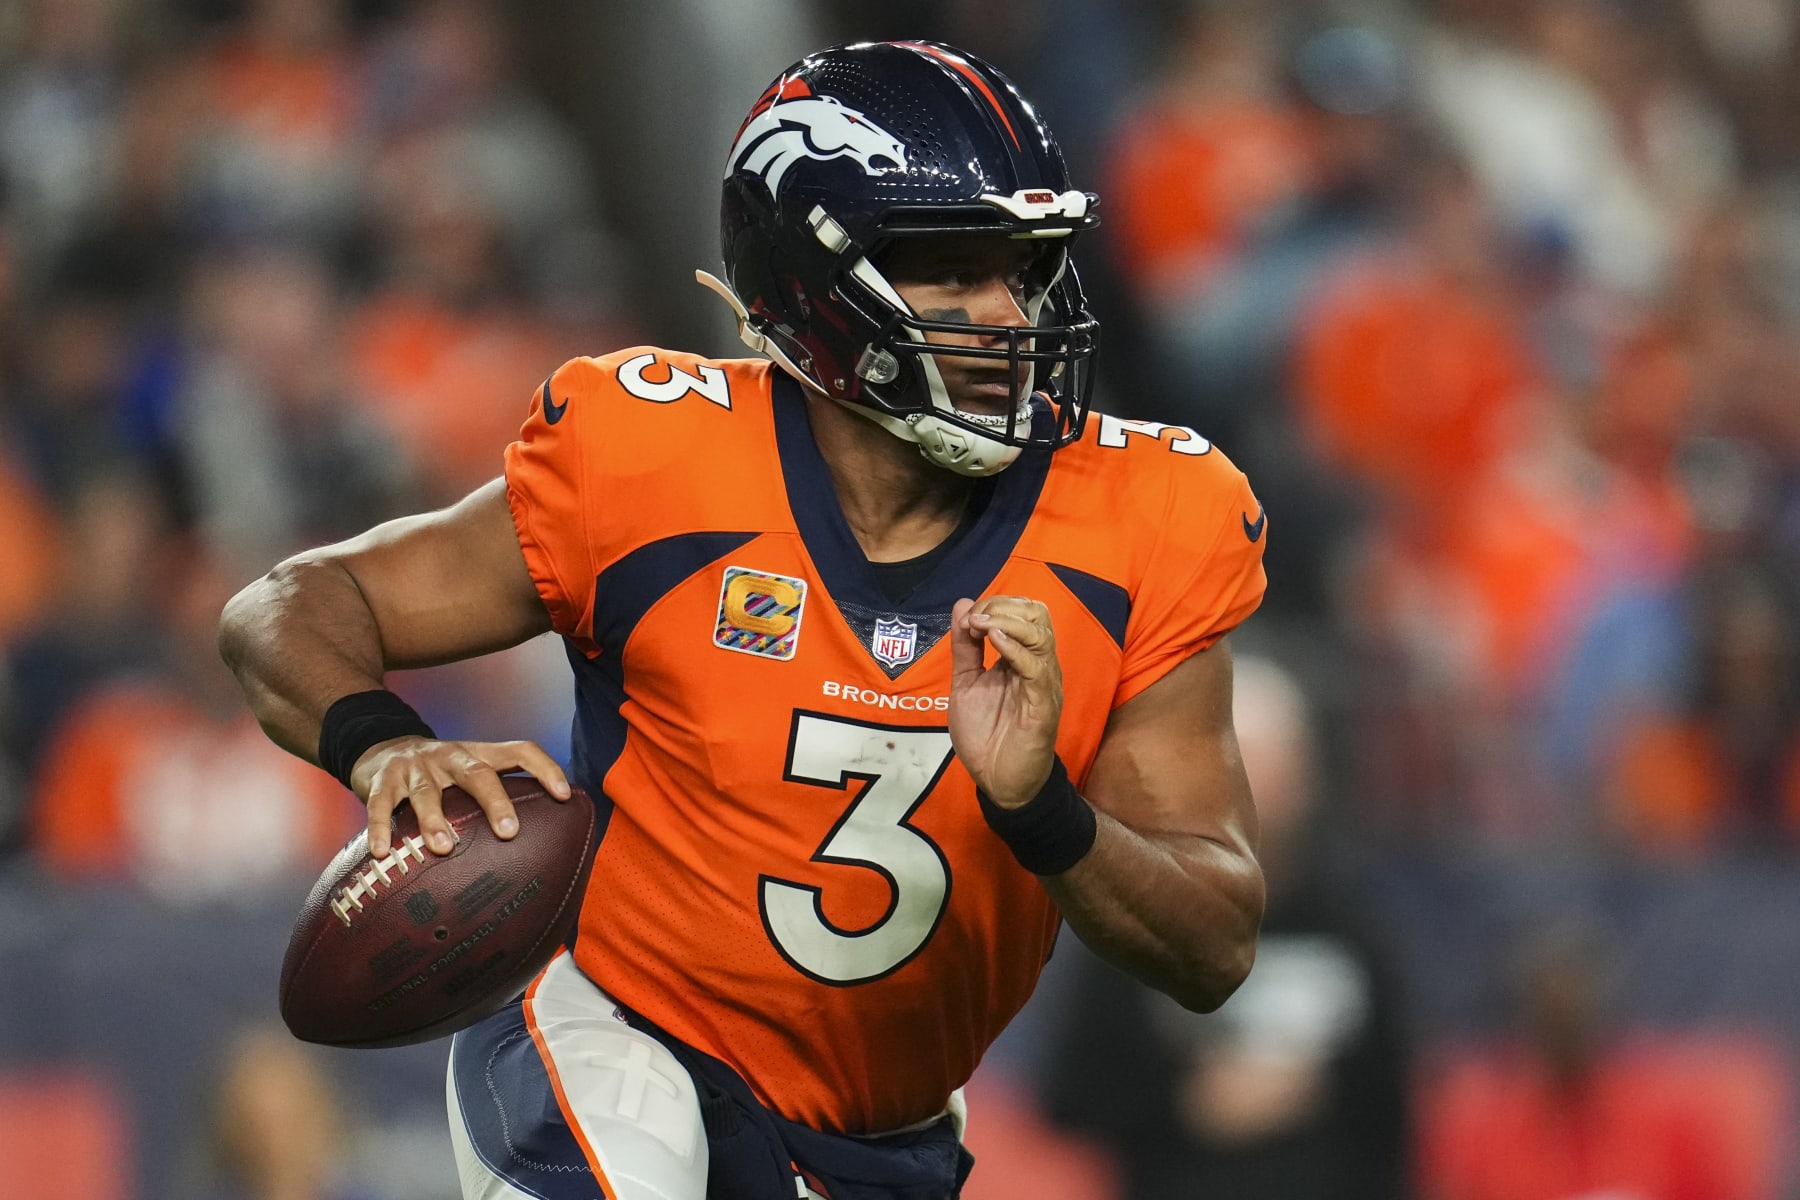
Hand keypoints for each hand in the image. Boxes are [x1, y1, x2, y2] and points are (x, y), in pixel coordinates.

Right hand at [350, 737, 570, 856]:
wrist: (378, 746)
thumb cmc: (436, 773)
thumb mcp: (466, 773)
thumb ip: (492, 798)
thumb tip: (535, 846)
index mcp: (478, 754)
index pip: (520, 750)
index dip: (544, 768)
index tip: (564, 795)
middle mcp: (450, 756)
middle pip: (478, 773)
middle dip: (494, 802)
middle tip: (509, 832)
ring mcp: (416, 767)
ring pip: (428, 792)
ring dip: (436, 819)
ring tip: (445, 847)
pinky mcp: (382, 779)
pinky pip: (380, 804)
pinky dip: (381, 827)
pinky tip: (383, 852)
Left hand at [949, 595, 1062, 807]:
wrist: (998, 781)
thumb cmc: (987, 735)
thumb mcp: (966, 683)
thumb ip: (966, 647)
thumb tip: (963, 604)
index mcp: (1021, 659)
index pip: (1022, 612)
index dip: (994, 604)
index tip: (967, 617)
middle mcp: (1038, 666)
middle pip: (1037, 616)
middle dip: (1003, 607)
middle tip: (976, 618)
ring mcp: (1043, 685)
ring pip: (1041, 637)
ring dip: (1008, 623)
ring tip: (983, 626)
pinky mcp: (1043, 706)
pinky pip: (1037, 670)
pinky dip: (1016, 650)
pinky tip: (995, 642)